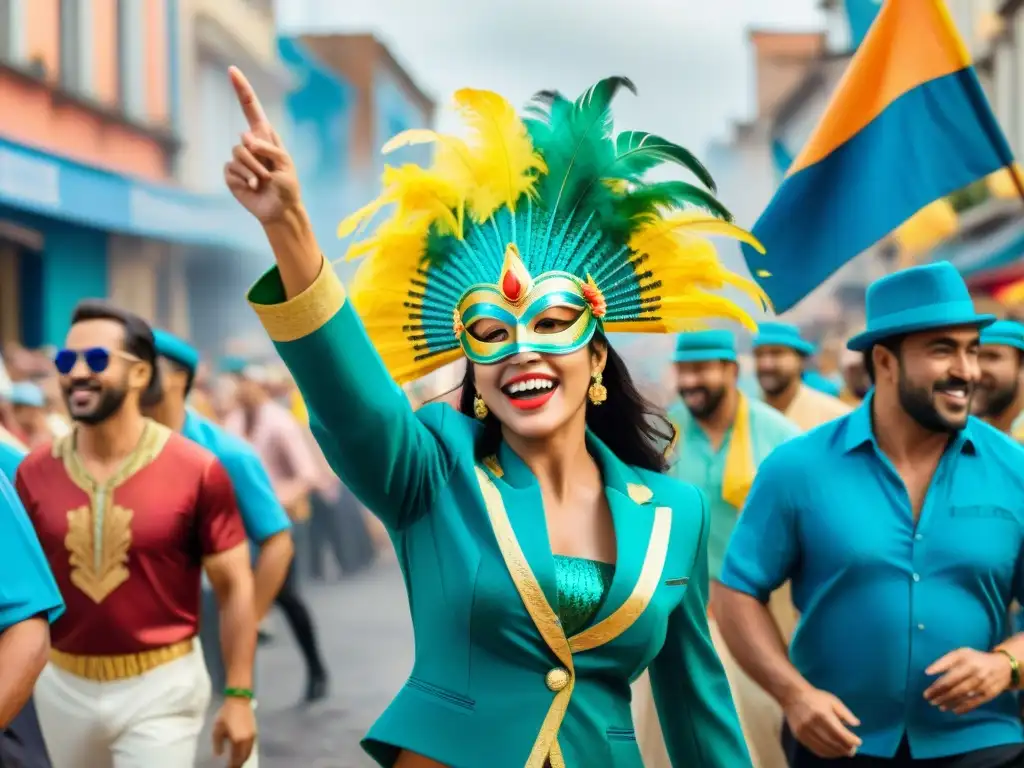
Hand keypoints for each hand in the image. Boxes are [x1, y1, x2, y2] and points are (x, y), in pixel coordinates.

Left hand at [212, 696, 256, 767]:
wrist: (239, 701)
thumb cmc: (226, 715)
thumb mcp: (218, 729)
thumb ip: (218, 744)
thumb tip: (219, 754)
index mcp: (238, 741)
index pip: (236, 758)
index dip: (232, 765)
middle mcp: (247, 740)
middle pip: (244, 757)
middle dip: (239, 763)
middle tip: (233, 767)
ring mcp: (252, 736)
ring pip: (249, 752)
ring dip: (243, 758)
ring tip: (237, 761)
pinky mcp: (254, 731)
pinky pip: (252, 746)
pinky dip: (247, 752)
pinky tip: (243, 751)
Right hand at [225, 66, 300, 223]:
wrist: (280, 210)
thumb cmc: (287, 186)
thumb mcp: (284, 162)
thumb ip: (267, 146)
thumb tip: (243, 137)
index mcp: (264, 136)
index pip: (251, 108)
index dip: (241, 89)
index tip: (232, 70)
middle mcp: (249, 144)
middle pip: (243, 141)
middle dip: (258, 158)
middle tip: (270, 174)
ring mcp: (239, 159)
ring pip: (238, 155)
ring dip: (254, 171)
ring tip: (264, 181)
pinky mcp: (231, 174)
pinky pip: (232, 170)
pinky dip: (245, 179)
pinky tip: (254, 187)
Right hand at [782, 686, 861, 758]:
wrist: (792, 696)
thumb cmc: (815, 697)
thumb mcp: (832, 700)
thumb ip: (845, 713)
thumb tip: (856, 724)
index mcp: (822, 714)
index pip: (839, 733)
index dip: (850, 740)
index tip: (859, 741)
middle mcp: (812, 725)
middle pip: (832, 743)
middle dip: (845, 748)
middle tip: (853, 750)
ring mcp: (805, 732)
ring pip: (824, 748)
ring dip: (837, 753)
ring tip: (844, 751)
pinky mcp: (799, 737)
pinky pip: (815, 749)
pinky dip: (827, 753)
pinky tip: (833, 751)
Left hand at [925, 648, 1012, 714]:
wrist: (1003, 665)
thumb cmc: (975, 659)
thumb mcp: (960, 654)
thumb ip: (944, 662)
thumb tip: (928, 672)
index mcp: (967, 663)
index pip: (949, 678)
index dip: (936, 687)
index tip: (926, 693)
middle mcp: (976, 675)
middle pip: (955, 689)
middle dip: (941, 696)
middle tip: (930, 701)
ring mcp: (984, 686)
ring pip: (964, 697)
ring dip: (950, 703)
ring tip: (939, 706)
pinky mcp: (989, 694)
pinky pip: (975, 703)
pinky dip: (964, 708)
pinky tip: (954, 711)